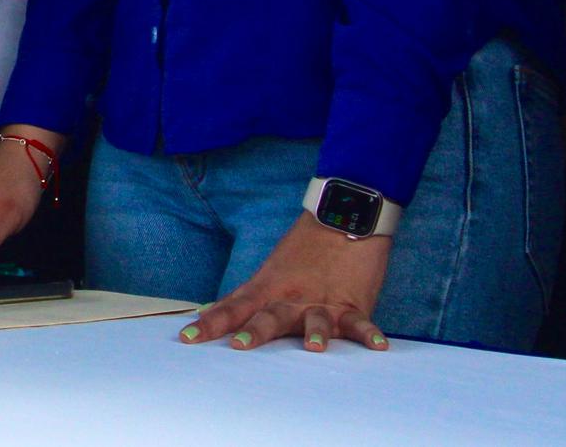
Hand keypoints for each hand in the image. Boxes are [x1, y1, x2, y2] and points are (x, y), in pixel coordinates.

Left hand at [184, 214, 392, 352]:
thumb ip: (247, 299)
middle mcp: (291, 298)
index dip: (211, 323)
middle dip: (255, 332)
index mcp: (267, 289)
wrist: (338, 218)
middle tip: (239, 346)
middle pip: (270, 316)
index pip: (233, 308)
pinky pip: (361, 322)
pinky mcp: (352, 304)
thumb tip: (212, 314)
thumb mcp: (268, 274)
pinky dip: (369, 333)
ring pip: (316, 320)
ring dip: (315, 333)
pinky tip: (377, 346)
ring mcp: (322, 302)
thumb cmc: (301, 251)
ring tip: (312, 347)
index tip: (188, 339)